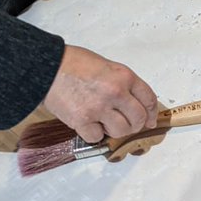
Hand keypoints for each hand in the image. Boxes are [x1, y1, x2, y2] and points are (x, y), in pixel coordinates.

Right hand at [43, 45, 158, 143]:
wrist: (47, 68)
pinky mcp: (82, 121)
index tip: (151, 119)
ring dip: (116, 130)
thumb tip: (134, 103)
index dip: (152, 112)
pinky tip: (90, 123)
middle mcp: (115, 93)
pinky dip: (95, 134)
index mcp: (124, 77)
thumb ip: (123, 84)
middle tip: (129, 124)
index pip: (149, 99)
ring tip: (106, 121)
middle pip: (138, 119)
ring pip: (121, 131)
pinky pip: (97, 137)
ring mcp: (99, 108)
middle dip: (136, 124)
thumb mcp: (108, 66)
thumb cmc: (75, 64)